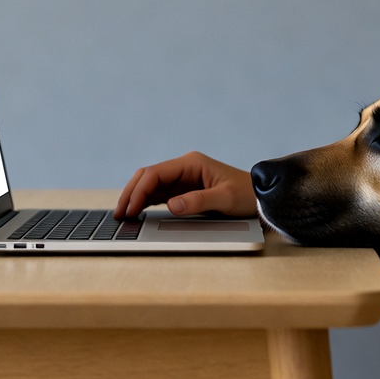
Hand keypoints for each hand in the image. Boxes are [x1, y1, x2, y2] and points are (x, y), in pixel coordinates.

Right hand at [114, 151, 257, 219]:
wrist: (260, 197)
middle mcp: (184, 167)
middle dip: (132, 193)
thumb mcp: (225, 199)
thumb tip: (172, 205)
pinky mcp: (183, 189)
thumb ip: (198, 201)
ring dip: (136, 197)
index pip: (156, 173)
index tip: (130, 209)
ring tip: (123, 215)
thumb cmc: (246, 195)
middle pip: (148, 176)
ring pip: (150, 184)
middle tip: (119, 214)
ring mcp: (183, 178)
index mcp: (191, 163)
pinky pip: (159, 193)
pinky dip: (145, 201)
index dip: (139, 190)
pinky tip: (137, 212)